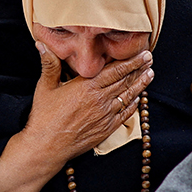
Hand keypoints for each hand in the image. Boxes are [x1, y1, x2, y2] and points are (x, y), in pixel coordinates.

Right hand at [24, 41, 153, 160]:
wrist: (47, 147)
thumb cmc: (44, 117)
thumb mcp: (45, 87)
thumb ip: (49, 64)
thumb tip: (41, 44)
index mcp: (87, 87)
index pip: (115, 70)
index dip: (131, 61)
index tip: (142, 53)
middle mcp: (100, 100)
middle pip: (125, 80)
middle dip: (139, 68)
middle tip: (150, 58)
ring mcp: (105, 115)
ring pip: (128, 96)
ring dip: (141, 84)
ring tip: (150, 74)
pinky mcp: (106, 128)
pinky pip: (125, 114)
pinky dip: (134, 104)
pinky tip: (138, 97)